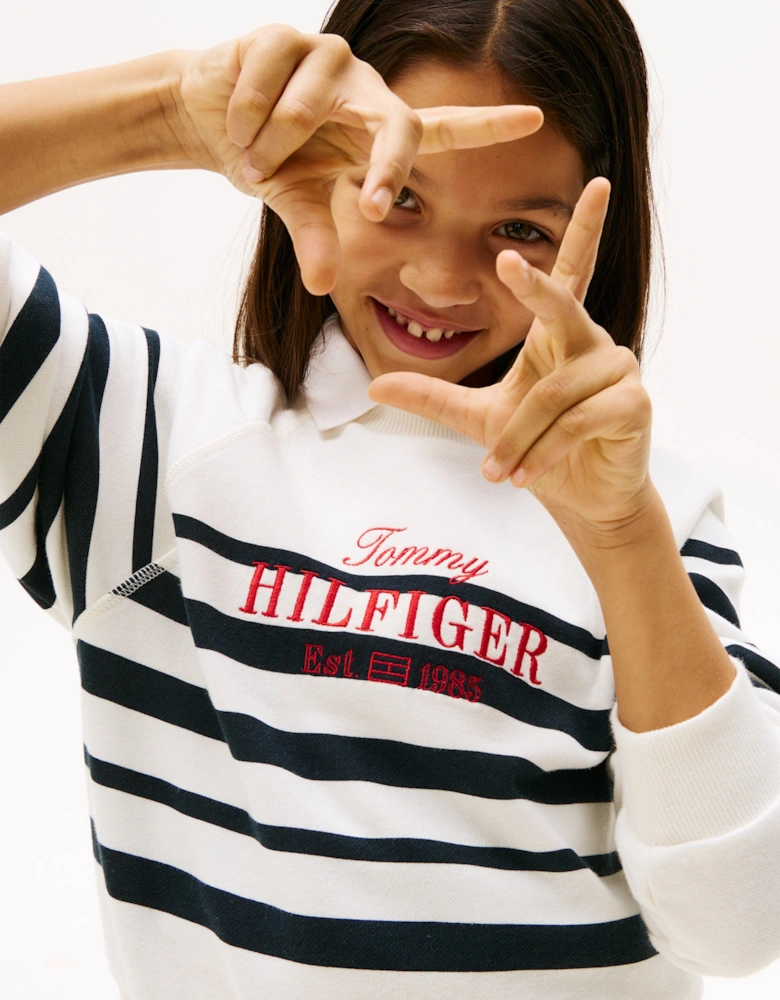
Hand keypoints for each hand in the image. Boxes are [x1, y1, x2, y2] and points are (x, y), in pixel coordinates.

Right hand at [172, 25, 542, 293]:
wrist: (208, 119)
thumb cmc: (267, 159)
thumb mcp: (297, 204)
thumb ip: (318, 238)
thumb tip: (325, 287)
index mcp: (379, 131)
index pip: (443, 129)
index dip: (488, 127)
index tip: (536, 120)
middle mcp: (367, 90)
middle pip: (398, 127)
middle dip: (385, 171)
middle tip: (367, 209)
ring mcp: (331, 58)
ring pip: (305, 115)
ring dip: (268, 148)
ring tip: (252, 151)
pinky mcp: (287, 37)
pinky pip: (265, 89)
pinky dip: (243, 118)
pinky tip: (235, 118)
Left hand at [367, 178, 653, 539]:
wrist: (582, 499)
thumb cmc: (538, 449)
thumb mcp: (478, 418)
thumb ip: (432, 396)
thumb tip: (374, 384)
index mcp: (559, 334)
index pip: (570, 274)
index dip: (584, 230)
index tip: (595, 184)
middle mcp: (592, 341)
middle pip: (561, 304)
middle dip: (534, 287)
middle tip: (506, 264)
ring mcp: (618, 370)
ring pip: (553, 391)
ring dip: (519, 437)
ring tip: (500, 471)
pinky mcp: (632, 404)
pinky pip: (576, 420)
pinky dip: (543, 451)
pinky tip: (525, 475)